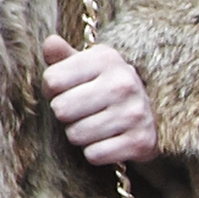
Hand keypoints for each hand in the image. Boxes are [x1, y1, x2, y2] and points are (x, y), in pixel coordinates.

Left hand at [41, 39, 161, 165]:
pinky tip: (106, 140)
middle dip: (64, 114)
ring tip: (93, 124)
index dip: (51, 90)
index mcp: (107, 59)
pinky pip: (94, 155)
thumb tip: (50, 43)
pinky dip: (94, 152)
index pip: (52, 80)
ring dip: (78, 134)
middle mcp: (124, 83)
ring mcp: (134, 112)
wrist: (148, 116)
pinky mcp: (140, 141)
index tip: (64, 90)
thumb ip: (63, 56)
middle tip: (79, 111)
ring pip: (76, 135)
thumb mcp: (87, 66)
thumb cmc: (105, 87)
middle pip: (61, 109)